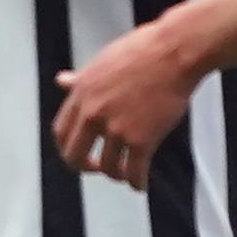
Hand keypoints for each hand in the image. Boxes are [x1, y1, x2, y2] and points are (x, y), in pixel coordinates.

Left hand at [53, 15, 209, 190]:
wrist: (175, 52)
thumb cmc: (144, 49)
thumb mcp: (103, 61)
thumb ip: (81, 79)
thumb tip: (62, 81)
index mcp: (81, 94)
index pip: (62, 131)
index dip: (68, 146)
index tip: (81, 149)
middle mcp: (93, 114)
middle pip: (75, 155)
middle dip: (84, 167)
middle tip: (97, 167)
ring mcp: (117, 129)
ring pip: (108, 167)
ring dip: (115, 175)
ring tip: (125, 175)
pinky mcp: (142, 140)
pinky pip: (135, 171)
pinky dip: (137, 183)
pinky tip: (141, 186)